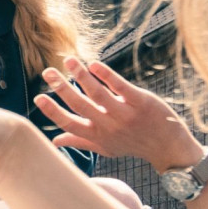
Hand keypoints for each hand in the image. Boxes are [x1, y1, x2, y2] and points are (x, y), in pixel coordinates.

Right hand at [36, 58, 203, 170]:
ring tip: (69, 60)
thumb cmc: (134, 145)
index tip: (38, 97)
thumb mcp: (106, 148)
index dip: (53, 112)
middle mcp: (109, 126)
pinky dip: (107, 75)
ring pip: (98, 93)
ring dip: (81, 75)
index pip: (69, 123)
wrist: (169, 147)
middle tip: (48, 72)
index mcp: (97, 136)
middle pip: (80, 105)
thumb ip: (80, 142)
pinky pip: (121, 87)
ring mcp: (125, 114)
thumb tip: (55, 141)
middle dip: (62, 88)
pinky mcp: (141, 103)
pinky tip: (95, 64)